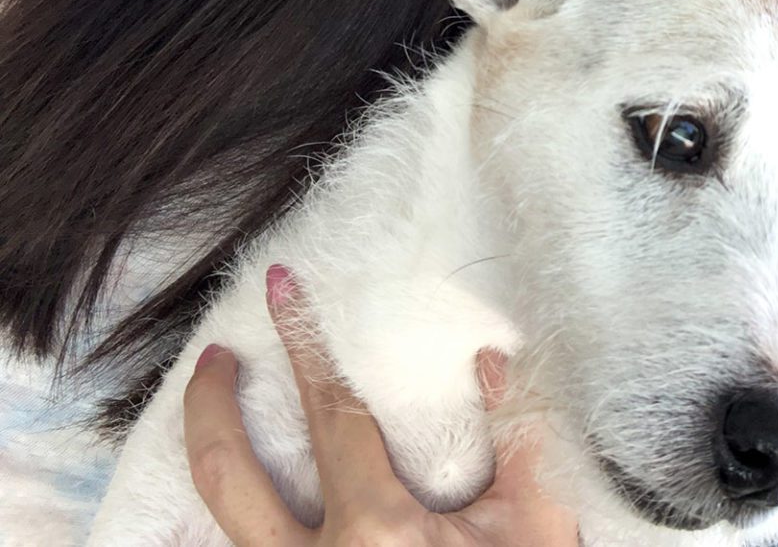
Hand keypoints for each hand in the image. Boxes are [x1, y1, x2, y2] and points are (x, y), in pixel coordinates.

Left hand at [182, 267, 578, 545]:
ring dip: (211, 466)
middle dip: (208, 406)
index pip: (333, 410)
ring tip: (213, 416)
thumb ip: (517, 431)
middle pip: (229, 475)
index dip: (310, 342)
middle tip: (215, 358)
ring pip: (221, 528)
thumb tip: (487, 360)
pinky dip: (235, 522)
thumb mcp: (535, 518)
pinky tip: (243, 494)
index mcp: (376, 529)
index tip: (285, 288)